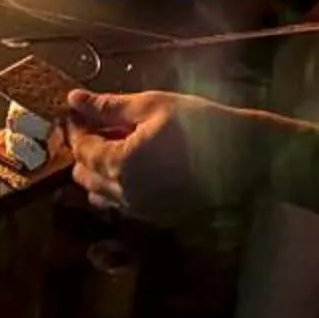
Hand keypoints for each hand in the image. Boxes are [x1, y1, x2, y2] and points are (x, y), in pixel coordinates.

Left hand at [64, 88, 268, 226]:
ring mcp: (142, 210)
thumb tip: (74, 100)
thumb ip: (108, 106)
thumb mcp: (151, 106)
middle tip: (99, 125)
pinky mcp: (159, 217)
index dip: (76, 128)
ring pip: (101, 194)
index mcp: (119, 165)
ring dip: (100, 171)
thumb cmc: (199, 124)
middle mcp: (125, 194)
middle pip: (84, 176)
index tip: (79, 111)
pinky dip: (120, 186)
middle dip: (85, 151)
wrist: (244, 156)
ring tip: (119, 145)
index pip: (81, 149)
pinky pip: (124, 204)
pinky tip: (138, 165)